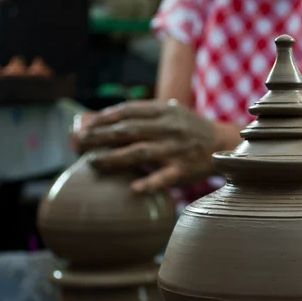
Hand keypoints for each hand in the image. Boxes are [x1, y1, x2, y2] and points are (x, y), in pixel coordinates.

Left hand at [74, 99, 220, 192]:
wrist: (223, 144)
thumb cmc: (189, 128)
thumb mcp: (170, 113)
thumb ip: (143, 115)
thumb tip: (102, 118)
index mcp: (164, 111)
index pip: (128, 111)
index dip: (104, 118)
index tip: (84, 126)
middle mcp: (168, 128)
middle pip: (127, 131)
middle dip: (100, 136)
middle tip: (78, 143)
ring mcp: (176, 149)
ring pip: (139, 153)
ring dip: (113, 158)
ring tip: (92, 163)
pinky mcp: (183, 169)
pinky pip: (164, 177)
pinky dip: (149, 183)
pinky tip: (133, 189)